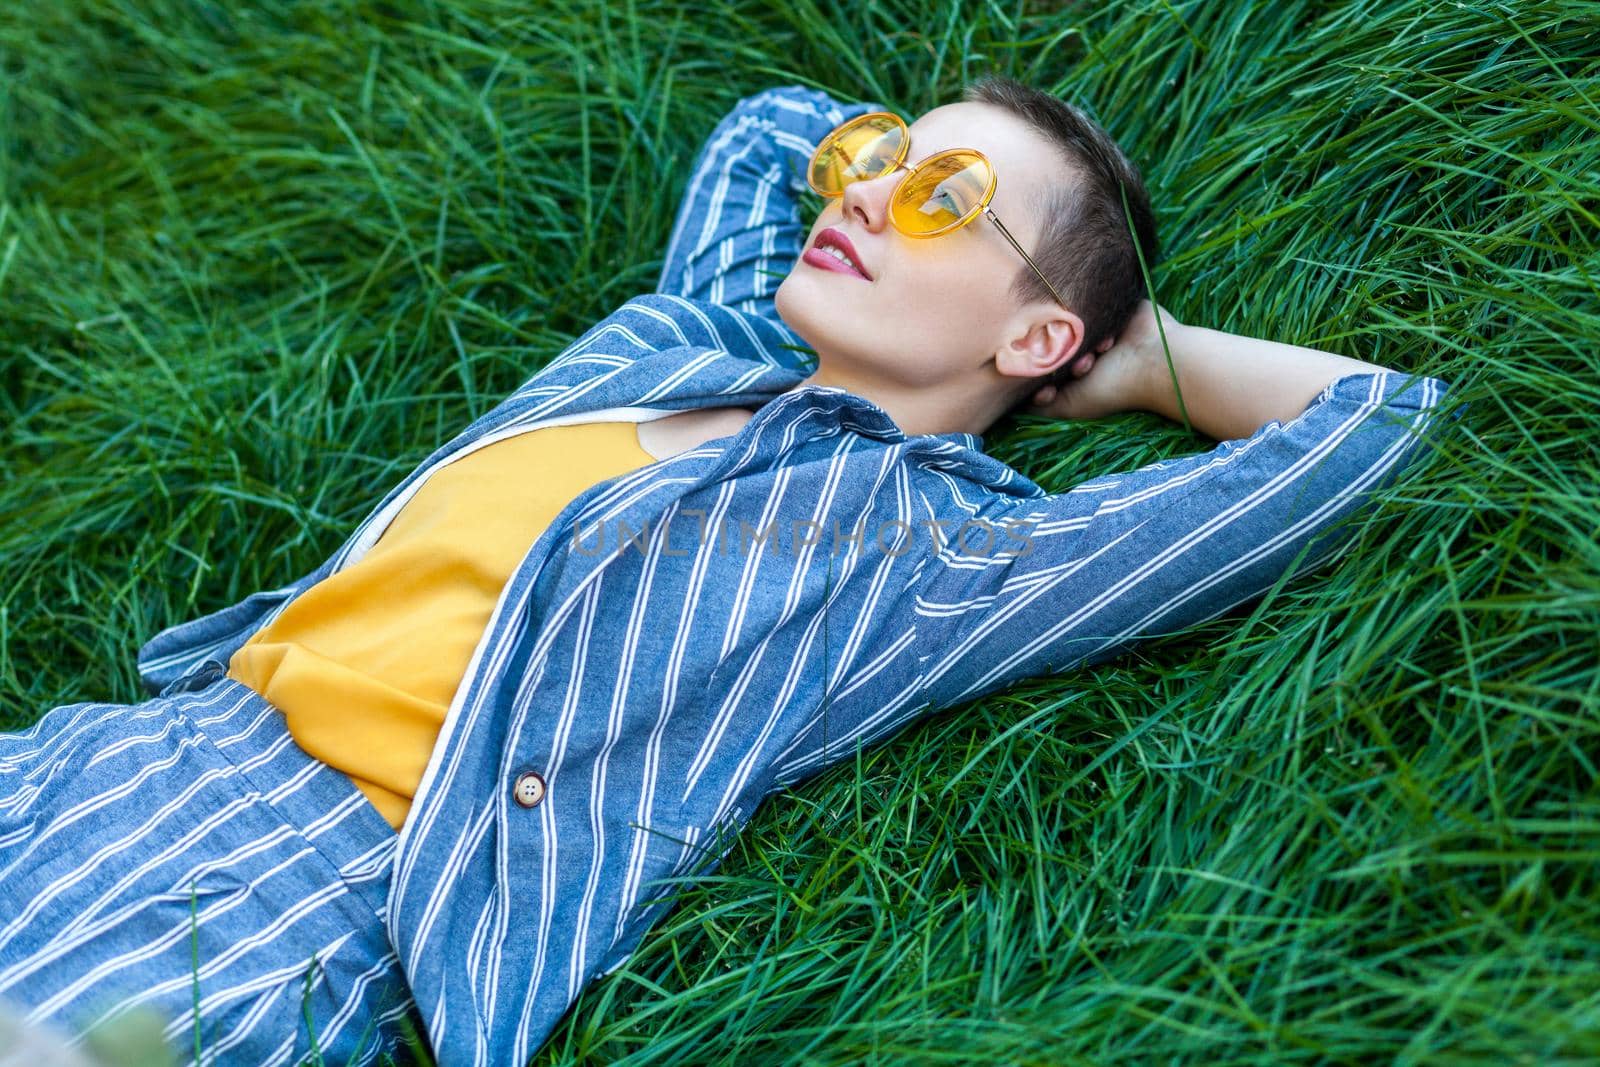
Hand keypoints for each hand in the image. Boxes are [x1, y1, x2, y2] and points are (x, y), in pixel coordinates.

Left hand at [1024, 299, 1180, 420]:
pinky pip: (1091, 300)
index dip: (1047, 369)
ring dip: (1085, 339)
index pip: (1045, 358)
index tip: (1057, 384)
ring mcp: (1100, 324)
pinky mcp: (1113, 304)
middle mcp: (1087, 345)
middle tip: (1084, 366)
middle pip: (1058, 337)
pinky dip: (1098, 319)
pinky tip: (1112, 339)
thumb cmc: (1114, 388)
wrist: (1156, 362)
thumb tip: (1015, 397)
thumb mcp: (1068, 405)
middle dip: (1067, 353)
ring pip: (1073, 320)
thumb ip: (1040, 404)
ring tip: (1102, 353)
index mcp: (1076, 367)